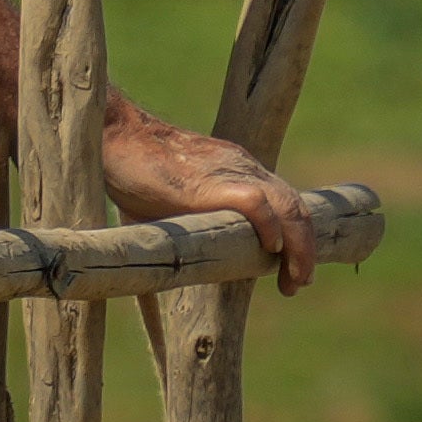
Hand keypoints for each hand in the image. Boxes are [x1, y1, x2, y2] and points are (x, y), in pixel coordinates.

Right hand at [102, 114, 315, 288]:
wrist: (115, 137)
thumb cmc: (133, 170)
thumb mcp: (170, 202)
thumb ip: (183, 227)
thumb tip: (167, 273)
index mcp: (237, 173)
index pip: (284, 202)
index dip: (296, 236)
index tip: (290, 269)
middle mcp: (243, 169)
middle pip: (295, 206)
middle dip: (305, 248)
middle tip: (299, 283)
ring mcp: (231, 173)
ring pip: (287, 205)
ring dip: (299, 248)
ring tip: (295, 281)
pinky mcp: (211, 183)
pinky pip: (257, 202)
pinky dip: (272, 227)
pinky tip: (272, 249)